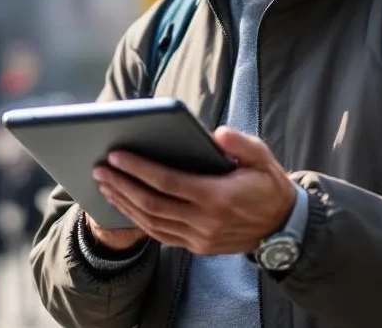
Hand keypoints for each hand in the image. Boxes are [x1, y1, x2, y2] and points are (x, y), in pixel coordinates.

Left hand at [93, 127, 297, 255]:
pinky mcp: (196, 247)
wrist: (282, 226)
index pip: (168, 182)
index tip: (116, 155)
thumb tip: (216, 134)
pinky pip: (160, 235)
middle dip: (122, 184)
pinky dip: (138, 220)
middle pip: (152, 203)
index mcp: (218, 196)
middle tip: (99, 167)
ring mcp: (199, 238)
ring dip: (124, 202)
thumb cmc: (267, 185)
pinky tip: (124, 205)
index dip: (138, 169)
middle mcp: (205, 221)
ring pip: (151, 222)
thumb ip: (240, 144)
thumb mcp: (263, 157)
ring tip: (104, 184)